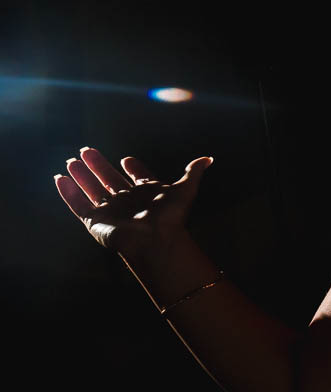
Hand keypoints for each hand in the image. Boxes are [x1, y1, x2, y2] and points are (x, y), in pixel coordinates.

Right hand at [54, 147, 212, 259]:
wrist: (155, 240)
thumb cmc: (170, 216)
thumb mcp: (185, 189)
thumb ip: (193, 172)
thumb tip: (209, 158)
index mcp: (147, 194)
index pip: (138, 178)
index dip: (133, 169)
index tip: (126, 159)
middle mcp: (127, 202)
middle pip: (109, 179)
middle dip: (99, 166)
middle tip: (87, 150)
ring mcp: (110, 211)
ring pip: (91, 190)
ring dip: (82, 175)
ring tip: (71, 160)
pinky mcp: (95, 221)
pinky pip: (78, 205)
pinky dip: (68, 192)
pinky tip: (60, 178)